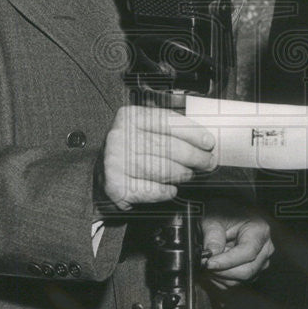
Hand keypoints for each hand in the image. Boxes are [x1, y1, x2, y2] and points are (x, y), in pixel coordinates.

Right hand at [101, 105, 216, 210]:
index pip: (167, 121)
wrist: (98, 176)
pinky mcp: (116, 186)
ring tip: (190, 174)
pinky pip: (152, 190)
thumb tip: (202, 138)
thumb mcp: (141, 129)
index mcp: (129, 117)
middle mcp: (119, 137)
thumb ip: (166, 128)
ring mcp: (116, 162)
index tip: (209, 142)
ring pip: (162, 169)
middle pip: (168, 146)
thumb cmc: (127, 151)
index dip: (193, 132)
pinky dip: (166, 191)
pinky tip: (171, 188)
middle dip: (195, 156)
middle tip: (208, 162)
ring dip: (182, 174)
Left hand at [200, 202, 273, 288]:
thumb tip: (212, 254)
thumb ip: (212, 235)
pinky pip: (236, 283)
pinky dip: (221, 278)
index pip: (247, 252)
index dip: (226, 261)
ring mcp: (260, 262)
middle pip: (246, 270)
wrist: (225, 215)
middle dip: (222, 271)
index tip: (208, 263)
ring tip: (207, 263)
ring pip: (240, 280)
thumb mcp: (213, 219)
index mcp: (260, 231)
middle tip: (204, 264)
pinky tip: (213, 266)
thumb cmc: (223, 213)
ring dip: (219, 275)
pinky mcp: (252, 272)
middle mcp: (264, 248)